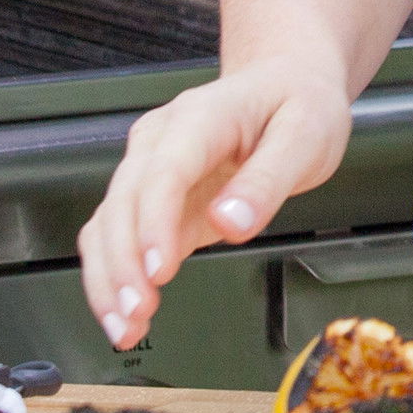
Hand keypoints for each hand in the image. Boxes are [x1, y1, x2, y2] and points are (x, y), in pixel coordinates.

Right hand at [76, 58, 353, 349]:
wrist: (287, 83)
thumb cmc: (298, 103)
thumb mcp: (305, 134)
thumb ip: (268, 180)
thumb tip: (231, 223)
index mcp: (202, 116)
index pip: (164, 171)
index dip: (153, 223)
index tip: (157, 271)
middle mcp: (162, 140)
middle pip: (123, 201)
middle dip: (122, 263)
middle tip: (137, 314)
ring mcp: (150, 168)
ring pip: (107, 224)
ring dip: (107, 279)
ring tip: (124, 329)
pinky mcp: (153, 199)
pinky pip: (118, 238)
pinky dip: (114, 277)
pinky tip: (125, 316)